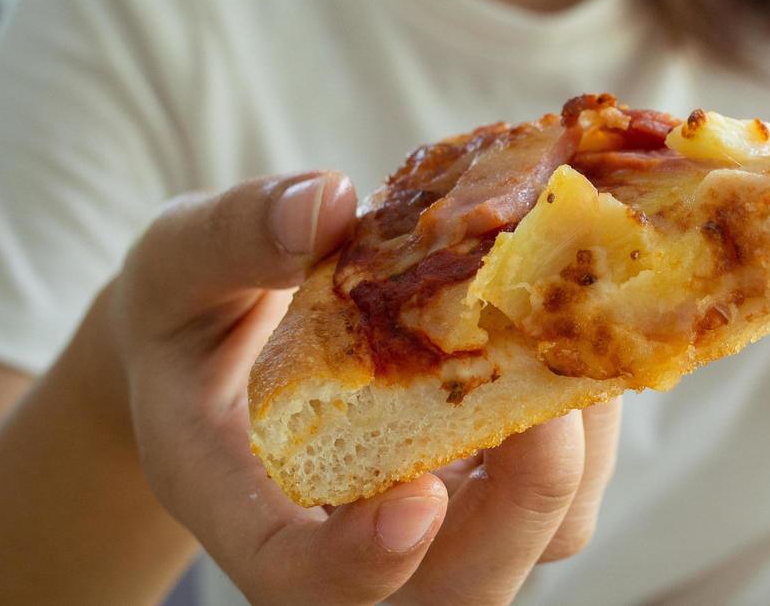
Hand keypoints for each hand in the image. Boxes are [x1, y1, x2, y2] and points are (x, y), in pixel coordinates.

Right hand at [105, 172, 619, 604]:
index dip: (362, 563)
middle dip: (524, 500)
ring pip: (542, 528)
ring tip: (571, 315)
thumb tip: (325, 203)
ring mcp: (444, 510)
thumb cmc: (193, 305)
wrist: (233, 325)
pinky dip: (591, 395)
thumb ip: (233, 237)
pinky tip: (577, 304)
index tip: (413, 504)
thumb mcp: (178, 260)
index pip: (301, 580)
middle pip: (459, 586)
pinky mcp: (499, 466)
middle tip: (555, 392)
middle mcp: (357, 533)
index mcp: (249, 508)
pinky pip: (575, 466)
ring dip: (581, 433)